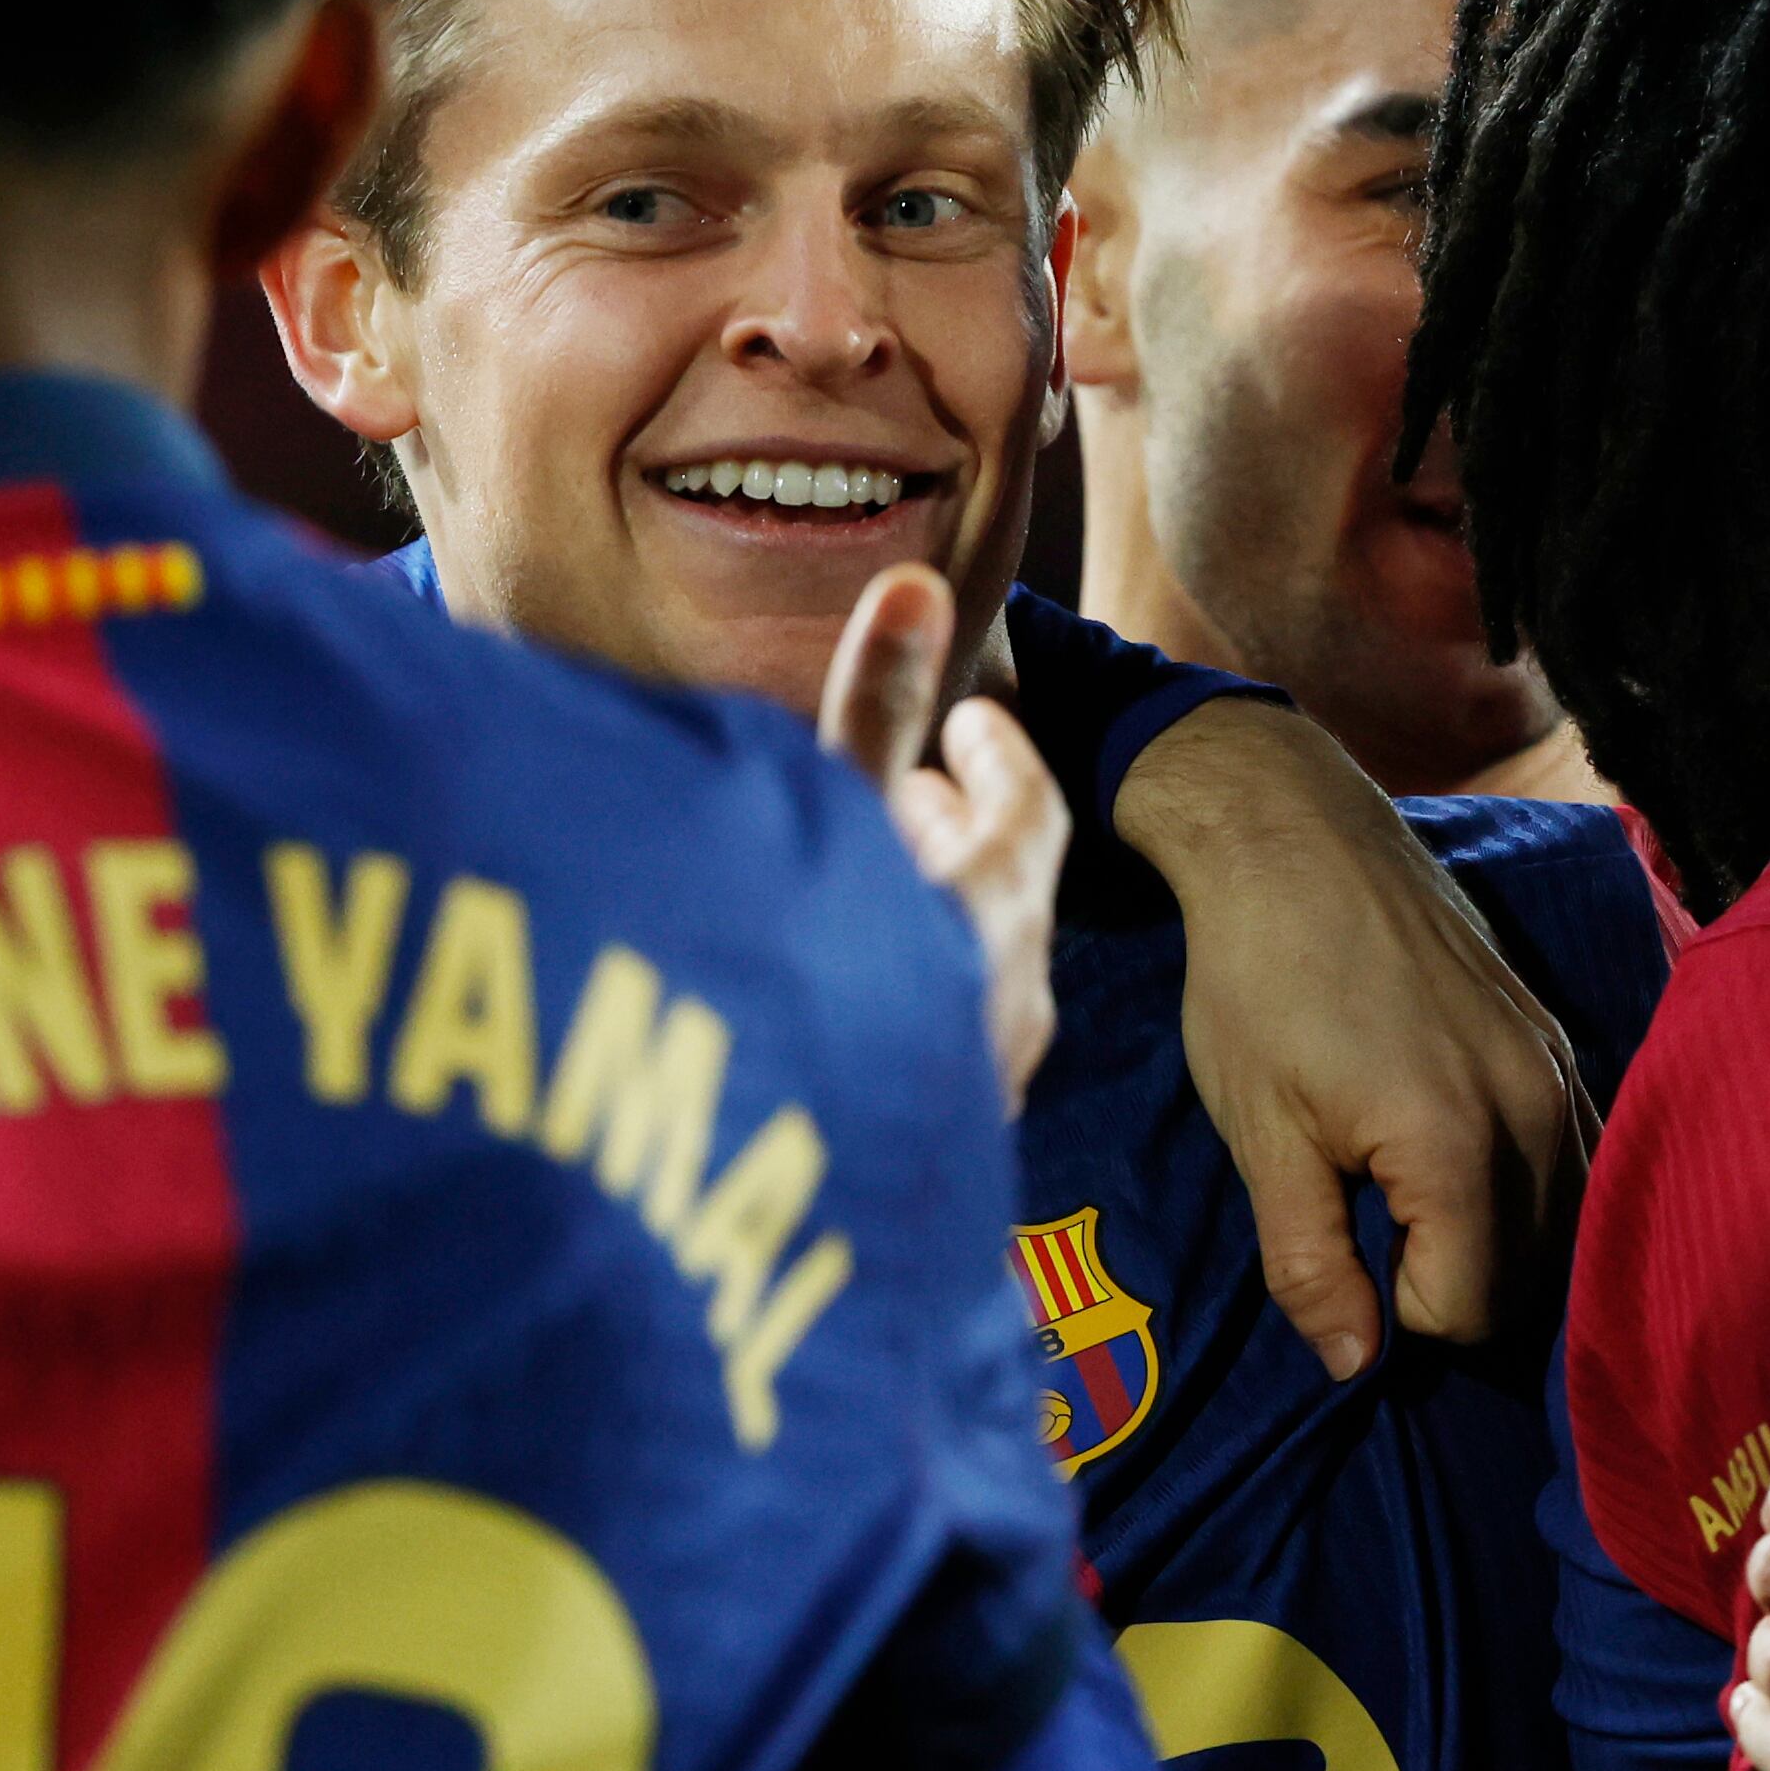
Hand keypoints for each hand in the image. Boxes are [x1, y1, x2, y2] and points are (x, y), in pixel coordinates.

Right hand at [820, 565, 1067, 1114]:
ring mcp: (966, 1094)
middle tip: (907, 789)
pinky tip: (833, 992)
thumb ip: (872, 709)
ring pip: (969, 976)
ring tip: (859, 880)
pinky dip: (900, 985)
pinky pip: (933, 1044)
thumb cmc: (780, 976)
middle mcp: (1002, 1008)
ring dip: (925, 913)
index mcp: (993, 918)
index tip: (971, 718)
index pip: (1028, 814)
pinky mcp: (918, 1158)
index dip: (998, 756)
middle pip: (1003, 897)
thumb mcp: (821, 822)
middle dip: (956, 832)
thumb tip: (920, 577)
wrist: (741, 1192)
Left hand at [1112, 697, 1588, 1379]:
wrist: (1291, 837)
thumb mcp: (1260, 1134)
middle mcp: (1534, 1111)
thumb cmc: (1256, 981)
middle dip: (1447, 1282)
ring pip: (1561, 1221)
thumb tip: (1355, 1367)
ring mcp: (1557, 1067)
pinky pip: (1575, 1155)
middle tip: (1363, 1227)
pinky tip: (1458, 1160)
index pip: (1466, 1310)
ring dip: (1492, 1239)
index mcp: (1457, 1146)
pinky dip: (1527, 1186)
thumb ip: (1311, 1264)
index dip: (1393, 1311)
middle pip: (1527, 1276)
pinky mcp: (1554, 1037)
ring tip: (1404, 1198)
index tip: (1337, 1253)